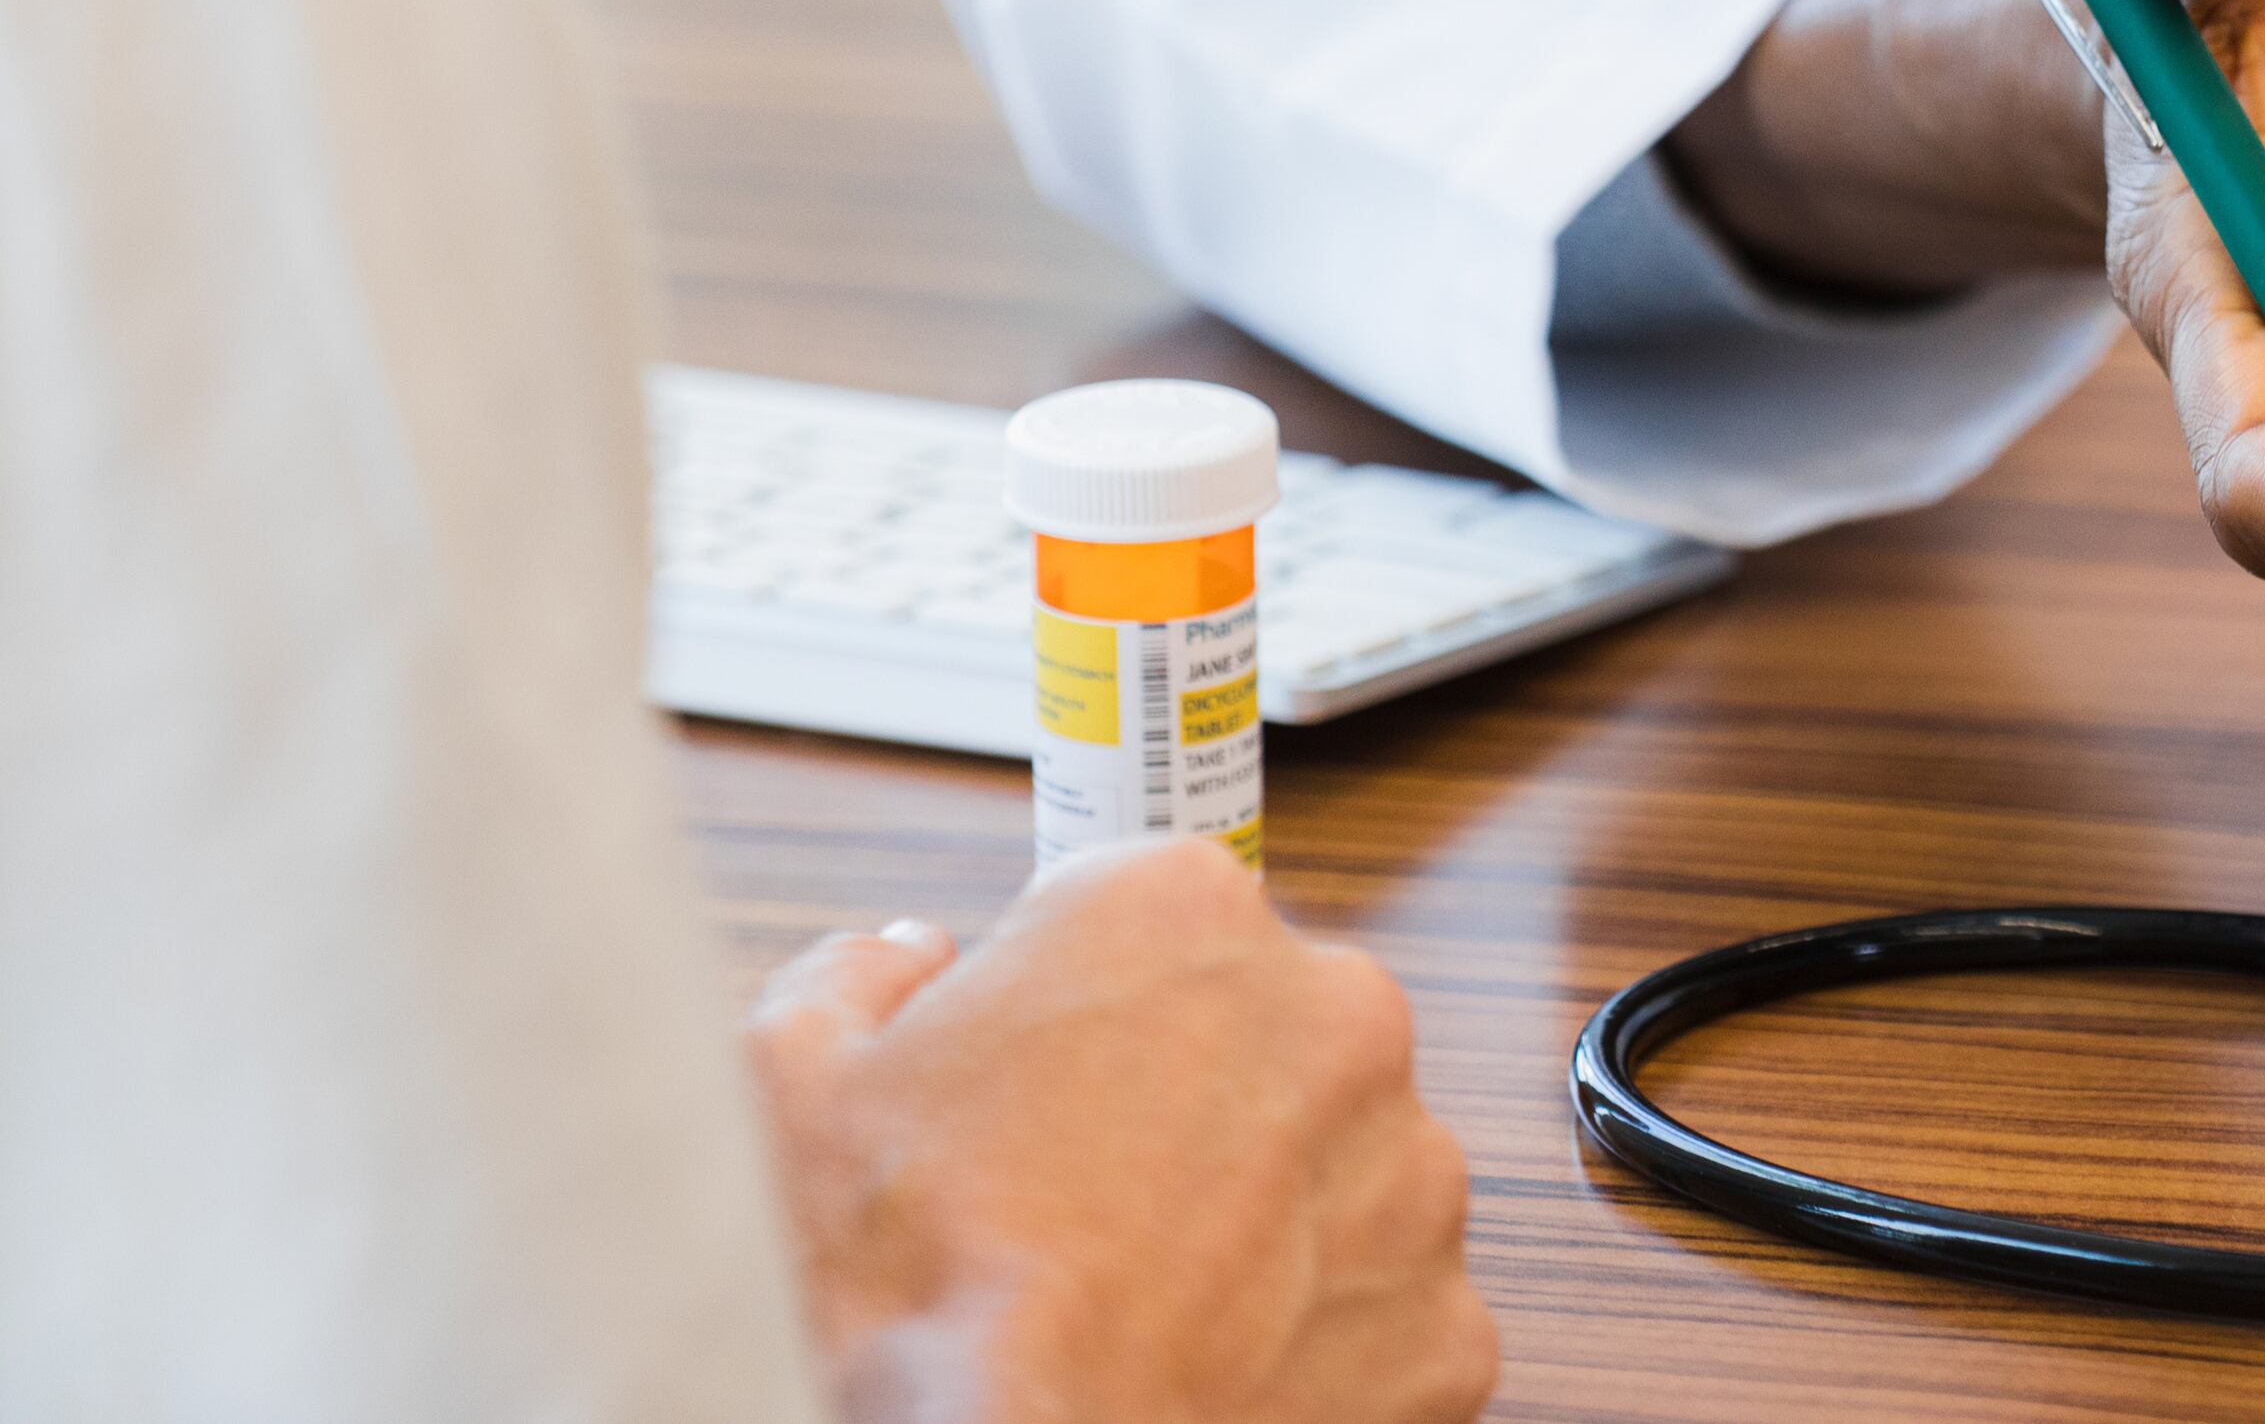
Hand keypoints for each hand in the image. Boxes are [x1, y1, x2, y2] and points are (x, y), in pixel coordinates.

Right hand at [745, 840, 1494, 1423]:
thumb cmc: (903, 1297)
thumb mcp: (790, 1088)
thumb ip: (856, 978)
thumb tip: (903, 959)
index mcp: (1181, 914)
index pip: (1149, 924)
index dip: (1079, 1018)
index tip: (1036, 1094)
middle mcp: (1334, 1012)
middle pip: (1264, 1042)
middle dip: (1188, 1116)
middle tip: (1079, 1220)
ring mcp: (1409, 1172)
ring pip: (1340, 1179)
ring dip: (1264, 1232)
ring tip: (1140, 1313)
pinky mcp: (1447, 1322)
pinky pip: (1385, 1320)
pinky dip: (1316, 1356)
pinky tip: (1211, 1384)